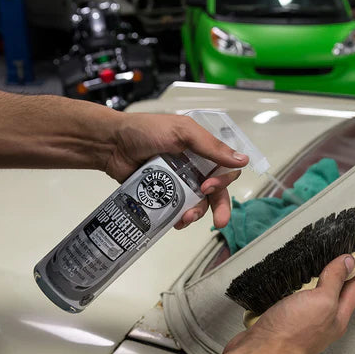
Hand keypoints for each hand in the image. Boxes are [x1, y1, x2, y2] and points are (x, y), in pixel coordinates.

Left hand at [105, 113, 248, 228]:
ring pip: (199, 204)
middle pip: (217, 192)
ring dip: (197, 214)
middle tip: (219, 222)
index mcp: (202, 150)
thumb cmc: (146, 131)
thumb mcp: (182, 132)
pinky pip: (178, 211)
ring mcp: (179, 183)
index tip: (208, 186)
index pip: (225, 169)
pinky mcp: (164, 196)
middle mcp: (194, 167)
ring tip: (185, 220)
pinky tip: (176, 222)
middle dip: (220, 208)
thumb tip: (243, 160)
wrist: (111, 144)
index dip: (223, 181)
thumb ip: (211, 147)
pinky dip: (180, 219)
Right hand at [224, 255, 354, 353]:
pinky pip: (298, 299)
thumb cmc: (291, 333)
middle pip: (338, 292)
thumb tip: (348, 262)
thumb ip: (335, 281)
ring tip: (323, 263)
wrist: (259, 353)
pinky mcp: (285, 319)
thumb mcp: (321, 301)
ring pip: (317, 295)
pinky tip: (295, 282)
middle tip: (346, 254)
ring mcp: (304, 321)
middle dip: (343, 273)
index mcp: (338, 317)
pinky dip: (300, 287)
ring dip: (320, 279)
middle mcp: (323, 321)